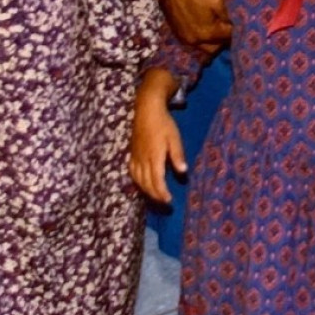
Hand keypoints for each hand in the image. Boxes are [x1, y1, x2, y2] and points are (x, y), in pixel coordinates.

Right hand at [129, 71, 186, 203]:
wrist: (146, 110)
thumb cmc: (163, 123)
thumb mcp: (174, 138)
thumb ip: (178, 155)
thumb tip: (183, 172)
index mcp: (154, 157)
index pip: (157, 181)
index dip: (162, 193)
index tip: (169, 201)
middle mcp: (143, 160)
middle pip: (147, 184)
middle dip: (155, 195)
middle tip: (164, 203)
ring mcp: (135, 157)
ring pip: (138, 180)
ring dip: (146, 191)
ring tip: (155, 197)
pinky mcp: (131, 153)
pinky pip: (132, 172)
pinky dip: (137, 182)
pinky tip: (142, 184)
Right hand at [161, 0, 232, 52]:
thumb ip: (229, 16)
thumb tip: (238, 26)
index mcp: (208, 33)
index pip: (229, 38)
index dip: (238, 30)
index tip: (243, 23)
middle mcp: (195, 41)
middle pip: (217, 47)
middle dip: (226, 39)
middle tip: (232, 27)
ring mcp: (184, 38)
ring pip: (205, 47)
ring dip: (214, 40)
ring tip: (220, 28)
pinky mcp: (177, 32)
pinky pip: (194, 41)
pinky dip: (203, 37)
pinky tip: (207, 27)